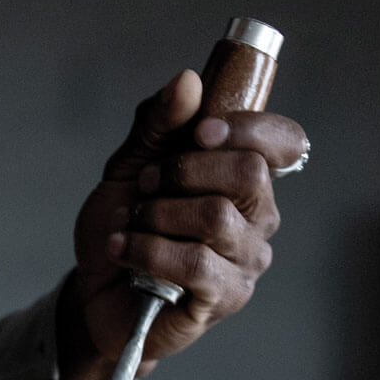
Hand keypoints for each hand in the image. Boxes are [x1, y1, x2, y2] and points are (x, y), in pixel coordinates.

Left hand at [58, 69, 307, 379]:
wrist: (93, 289)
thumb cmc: (124, 226)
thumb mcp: (130, 165)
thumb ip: (158, 124)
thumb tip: (189, 81)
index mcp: (245, 178)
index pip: (286, 142)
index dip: (249, 127)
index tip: (199, 131)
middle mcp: (257, 218)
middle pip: (250, 173)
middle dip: (184, 171)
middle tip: (146, 186)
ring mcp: (245, 260)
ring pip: (217, 218)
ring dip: (159, 213)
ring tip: (130, 221)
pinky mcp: (225, 298)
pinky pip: (195, 265)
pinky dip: (149, 250)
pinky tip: (124, 249)